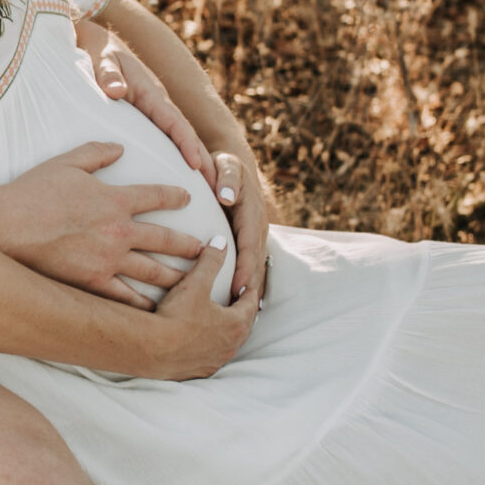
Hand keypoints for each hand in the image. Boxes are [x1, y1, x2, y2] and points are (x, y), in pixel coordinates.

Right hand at [0, 143, 211, 305]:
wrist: (4, 227)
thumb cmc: (31, 192)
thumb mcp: (66, 163)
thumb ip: (97, 153)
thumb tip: (119, 147)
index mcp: (115, 199)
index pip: (157, 196)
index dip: (176, 197)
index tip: (188, 199)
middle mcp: (118, 231)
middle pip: (165, 240)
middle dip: (189, 245)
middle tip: (206, 251)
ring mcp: (107, 261)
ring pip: (153, 272)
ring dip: (177, 278)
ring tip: (193, 285)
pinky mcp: (91, 284)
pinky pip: (124, 298)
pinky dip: (142, 306)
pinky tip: (156, 312)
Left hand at [89, 34, 218, 191]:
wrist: (101, 45)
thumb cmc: (102, 53)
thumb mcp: (104, 60)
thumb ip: (109, 74)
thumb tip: (116, 90)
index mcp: (152, 94)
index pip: (174, 122)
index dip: (186, 143)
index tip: (197, 164)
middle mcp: (160, 105)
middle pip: (187, 137)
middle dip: (205, 163)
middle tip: (220, 191)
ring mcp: (157, 113)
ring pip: (181, 142)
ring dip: (199, 167)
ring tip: (213, 195)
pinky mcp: (150, 119)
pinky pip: (169, 143)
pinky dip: (182, 160)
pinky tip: (183, 183)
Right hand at [133, 238, 260, 378]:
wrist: (152, 349)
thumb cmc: (176, 316)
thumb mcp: (195, 283)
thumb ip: (210, 261)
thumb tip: (220, 242)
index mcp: (237, 322)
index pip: (250, 302)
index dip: (248, 290)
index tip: (245, 283)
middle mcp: (231, 345)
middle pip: (243, 325)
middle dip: (241, 312)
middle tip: (237, 301)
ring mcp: (216, 361)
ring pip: (229, 344)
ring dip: (226, 332)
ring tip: (219, 322)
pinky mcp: (201, 371)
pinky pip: (212, 358)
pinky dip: (211, 348)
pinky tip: (201, 343)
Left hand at [210, 150, 270, 304]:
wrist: (234, 165)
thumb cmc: (225, 166)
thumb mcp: (226, 165)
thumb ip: (227, 178)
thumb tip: (226, 196)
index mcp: (252, 215)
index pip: (249, 247)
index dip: (244, 270)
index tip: (236, 290)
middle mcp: (258, 229)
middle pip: (256, 264)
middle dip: (249, 290)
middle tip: (240, 316)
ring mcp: (257, 237)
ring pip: (256, 268)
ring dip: (251, 292)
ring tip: (241, 318)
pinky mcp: (251, 242)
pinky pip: (252, 265)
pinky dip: (249, 284)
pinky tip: (240, 305)